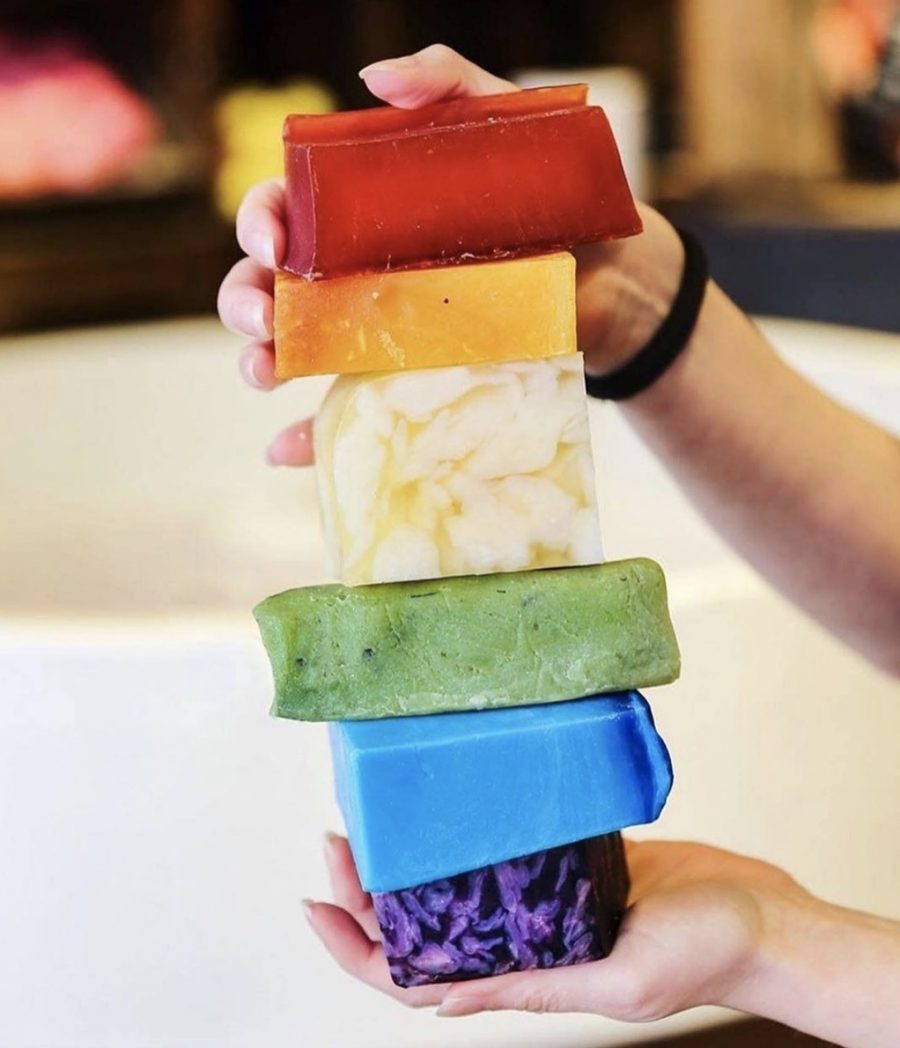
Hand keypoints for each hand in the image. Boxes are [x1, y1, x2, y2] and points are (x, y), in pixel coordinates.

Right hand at [216, 43, 684, 466]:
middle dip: (245, 300)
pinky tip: (286, 449)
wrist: (612, 277)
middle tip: (263, 318)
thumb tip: (373, 78)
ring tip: (267, 372)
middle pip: (271, 286)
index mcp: (361, 211)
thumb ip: (448, 83)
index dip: (263, 223)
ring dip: (259, 364)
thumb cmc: (554, 196)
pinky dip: (307, 437)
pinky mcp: (407, 384)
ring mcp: (378, 335)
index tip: (277, 245)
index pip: (287, 211)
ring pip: (294, 353)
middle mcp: (356, 274)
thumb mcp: (506, 124)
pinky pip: (346, 415)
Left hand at [304, 833, 801, 1020]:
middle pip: (422, 926)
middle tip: (336, 840)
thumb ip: (531, 987)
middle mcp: (525, 938)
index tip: (318, 902)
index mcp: (527, 974)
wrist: (758, 914)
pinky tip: (447, 809)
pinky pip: (506, 851)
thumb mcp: (616, 981)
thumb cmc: (702, 953)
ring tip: (374, 820)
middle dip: (367, 892)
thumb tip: (438, 1003)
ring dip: (409, 862)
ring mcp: (544, 899)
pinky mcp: (570, 862)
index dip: (357, 949)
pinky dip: (467, 837)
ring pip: (456, 885)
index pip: (416, 976)